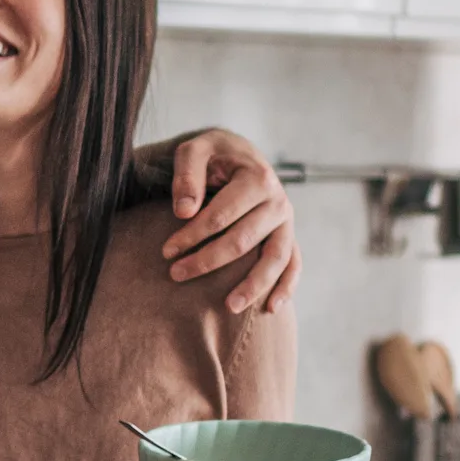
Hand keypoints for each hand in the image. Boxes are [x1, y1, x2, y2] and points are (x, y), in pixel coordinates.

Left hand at [155, 129, 301, 313]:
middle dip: (208, 261)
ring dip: (253, 285)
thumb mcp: (195, 150)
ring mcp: (286, 222)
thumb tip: (183, 212)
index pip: (221, 215)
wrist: (239, 154)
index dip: (192, 235)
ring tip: (228, 307)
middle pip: (243, 241)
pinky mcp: (288, 235)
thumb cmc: (213, 155)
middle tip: (176, 275)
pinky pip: (293, 264)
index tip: (166, 251)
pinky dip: (286, 287)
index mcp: (258, 178)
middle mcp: (278, 202)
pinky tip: (271, 309)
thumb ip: (187, 175)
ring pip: (274, 259)